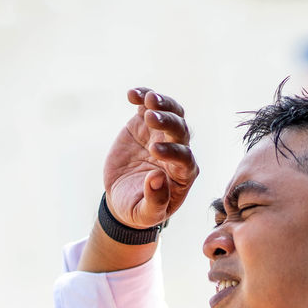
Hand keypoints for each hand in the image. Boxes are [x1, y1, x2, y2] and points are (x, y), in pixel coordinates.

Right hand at [103, 87, 198, 228]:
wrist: (122, 196)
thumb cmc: (138, 209)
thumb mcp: (145, 214)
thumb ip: (154, 201)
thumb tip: (155, 179)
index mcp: (182, 174)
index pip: (185, 159)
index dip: (173, 152)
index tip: (154, 151)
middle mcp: (177, 150)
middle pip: (180, 131)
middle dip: (168, 122)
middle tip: (152, 118)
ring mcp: (161, 135)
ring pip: (171, 113)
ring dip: (162, 104)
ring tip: (148, 100)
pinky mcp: (144, 124)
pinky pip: (147, 107)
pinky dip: (142, 97)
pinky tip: (132, 94)